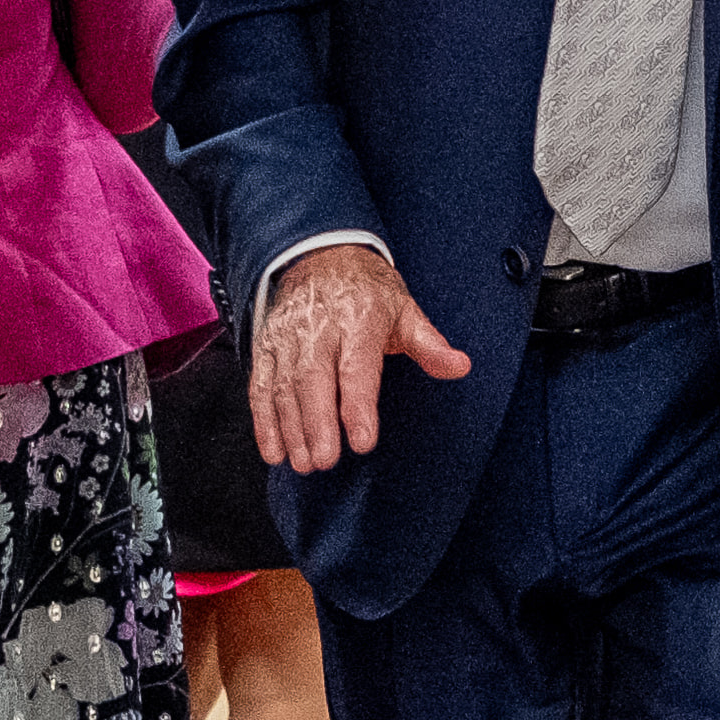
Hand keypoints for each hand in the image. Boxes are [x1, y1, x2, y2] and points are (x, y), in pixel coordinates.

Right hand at [253, 240, 473, 470]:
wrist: (321, 256)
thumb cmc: (367, 293)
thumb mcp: (405, 311)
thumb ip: (430, 344)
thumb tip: (459, 366)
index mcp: (358, 319)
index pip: (357, 367)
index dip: (358, 406)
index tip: (363, 440)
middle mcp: (319, 328)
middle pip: (313, 380)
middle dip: (317, 424)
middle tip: (326, 460)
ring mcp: (288, 338)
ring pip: (284, 386)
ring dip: (291, 429)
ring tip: (304, 463)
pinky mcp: (267, 347)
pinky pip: (261, 386)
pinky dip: (264, 421)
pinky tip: (274, 451)